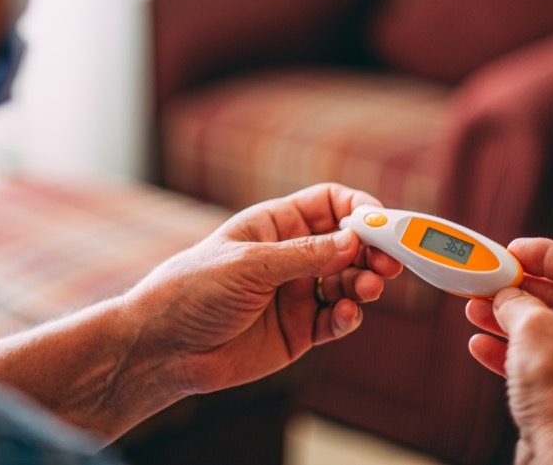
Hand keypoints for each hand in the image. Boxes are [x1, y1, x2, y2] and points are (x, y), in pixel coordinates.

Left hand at [123, 183, 402, 396]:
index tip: (381, 223)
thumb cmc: (193, 290)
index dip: (359, 208)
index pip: (329, 204)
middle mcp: (291, 256)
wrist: (165, 348)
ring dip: (365, 284)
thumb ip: (304, 255)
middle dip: (373, 250)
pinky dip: (349, 317)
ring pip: (349, 281)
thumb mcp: (248, 265)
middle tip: (388, 263)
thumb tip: (354, 238)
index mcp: (275, 225)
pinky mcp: (299, 330)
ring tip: (367, 290)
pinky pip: (337, 319)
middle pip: (349, 243)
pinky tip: (346, 315)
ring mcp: (297, 293)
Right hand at [465, 238, 552, 464]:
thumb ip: (516, 301)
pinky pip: (544, 361)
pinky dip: (512, 350)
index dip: (545, 252)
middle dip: (520, 288)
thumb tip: (505, 295)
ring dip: (509, 318)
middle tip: (488, 280)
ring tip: (475, 310)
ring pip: (549, 330)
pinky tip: (480, 346)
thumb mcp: (533, 327)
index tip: (512, 251)